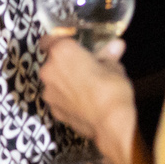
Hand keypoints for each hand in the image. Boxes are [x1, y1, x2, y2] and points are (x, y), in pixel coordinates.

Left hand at [37, 37, 137, 163]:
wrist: (110, 124)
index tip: (70, 44)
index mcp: (62, 52)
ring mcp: (49, 93)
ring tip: (85, 86)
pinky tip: (83, 101)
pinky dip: (67, 98)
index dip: (58, 41)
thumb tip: (116, 45)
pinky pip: (59, 98)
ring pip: (54, 81)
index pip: (48, 39)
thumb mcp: (114, 66)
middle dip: (65, 63)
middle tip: (84, 66)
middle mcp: (49, 71)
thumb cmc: (111, 87)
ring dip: (65, 81)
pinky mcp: (53, 111)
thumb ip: (108, 55)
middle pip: (52, 62)